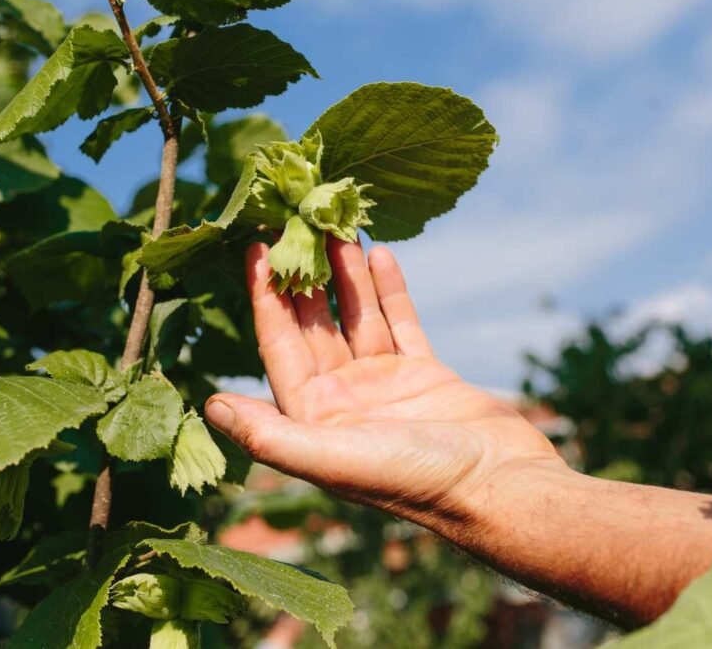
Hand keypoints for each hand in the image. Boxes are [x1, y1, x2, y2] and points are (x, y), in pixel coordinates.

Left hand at [205, 239, 566, 530]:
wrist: (501, 490)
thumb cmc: (415, 481)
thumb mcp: (333, 460)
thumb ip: (269, 435)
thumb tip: (210, 405)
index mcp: (313, 418)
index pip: (279, 345)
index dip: (265, 297)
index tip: (257, 247)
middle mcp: (342, 400)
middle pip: (315, 324)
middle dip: (305, 275)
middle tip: (297, 222)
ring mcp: (384, 386)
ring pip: (356, 317)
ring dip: (345, 274)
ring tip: (337, 226)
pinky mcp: (424, 375)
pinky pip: (399, 323)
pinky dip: (388, 291)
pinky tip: (379, 254)